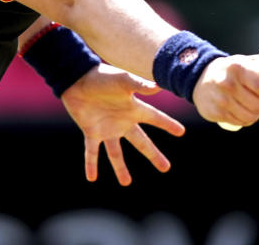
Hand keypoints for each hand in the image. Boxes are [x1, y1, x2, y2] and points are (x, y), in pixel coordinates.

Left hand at [61, 64, 185, 185]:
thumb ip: (139, 84)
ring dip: (120, 168)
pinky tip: (91, 178)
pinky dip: (91, 164)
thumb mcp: (123, 80)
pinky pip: (92, 152)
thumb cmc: (102, 76)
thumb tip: (158, 86)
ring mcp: (107, 128)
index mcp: (133, 108)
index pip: (155, 119)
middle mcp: (122, 121)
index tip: (181, 132)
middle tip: (166, 168)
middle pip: (141, 142)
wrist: (77, 78)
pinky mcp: (91, 132)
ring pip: (116, 153)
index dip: (168, 125)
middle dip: (153, 155)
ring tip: (126, 183)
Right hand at [191, 55, 258, 127]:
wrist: (200, 77)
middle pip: (258, 104)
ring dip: (256, 114)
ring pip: (250, 116)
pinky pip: (240, 122)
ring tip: (254, 107)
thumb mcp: (245, 64)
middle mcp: (227, 83)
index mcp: (236, 67)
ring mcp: (220, 100)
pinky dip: (245, 119)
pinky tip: (243, 112)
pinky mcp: (215, 113)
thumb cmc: (229, 71)